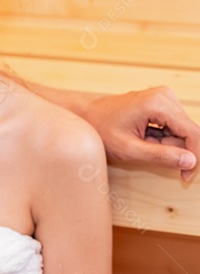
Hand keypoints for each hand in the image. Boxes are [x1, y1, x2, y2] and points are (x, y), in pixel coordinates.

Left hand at [79, 87, 197, 180]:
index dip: (194, 157)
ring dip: (167, 145)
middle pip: (189, 132)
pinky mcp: (162, 103)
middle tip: (147, 152)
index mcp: (158, 104)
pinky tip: (144, 138)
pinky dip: (163, 139)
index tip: (185, 176)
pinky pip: (174, 127)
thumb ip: (160, 156)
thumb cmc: (100, 130)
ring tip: (142, 144)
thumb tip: (190, 161)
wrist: (85, 116)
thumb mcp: (129, 149)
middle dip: (174, 150)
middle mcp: (165, 96)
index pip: (193, 133)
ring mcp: (164, 98)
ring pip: (182, 131)